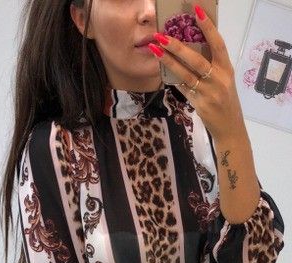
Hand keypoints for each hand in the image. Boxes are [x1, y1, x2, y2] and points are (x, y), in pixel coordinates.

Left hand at [150, 6, 244, 140]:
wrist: (230, 127)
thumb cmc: (225, 101)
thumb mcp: (223, 81)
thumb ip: (211, 67)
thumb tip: (189, 51)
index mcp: (227, 68)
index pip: (218, 43)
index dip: (208, 27)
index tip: (197, 11)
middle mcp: (219, 78)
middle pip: (197, 58)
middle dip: (178, 46)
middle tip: (162, 35)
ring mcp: (209, 92)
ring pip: (185, 73)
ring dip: (169, 61)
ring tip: (155, 50)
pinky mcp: (199, 104)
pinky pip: (182, 88)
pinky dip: (172, 78)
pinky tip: (161, 70)